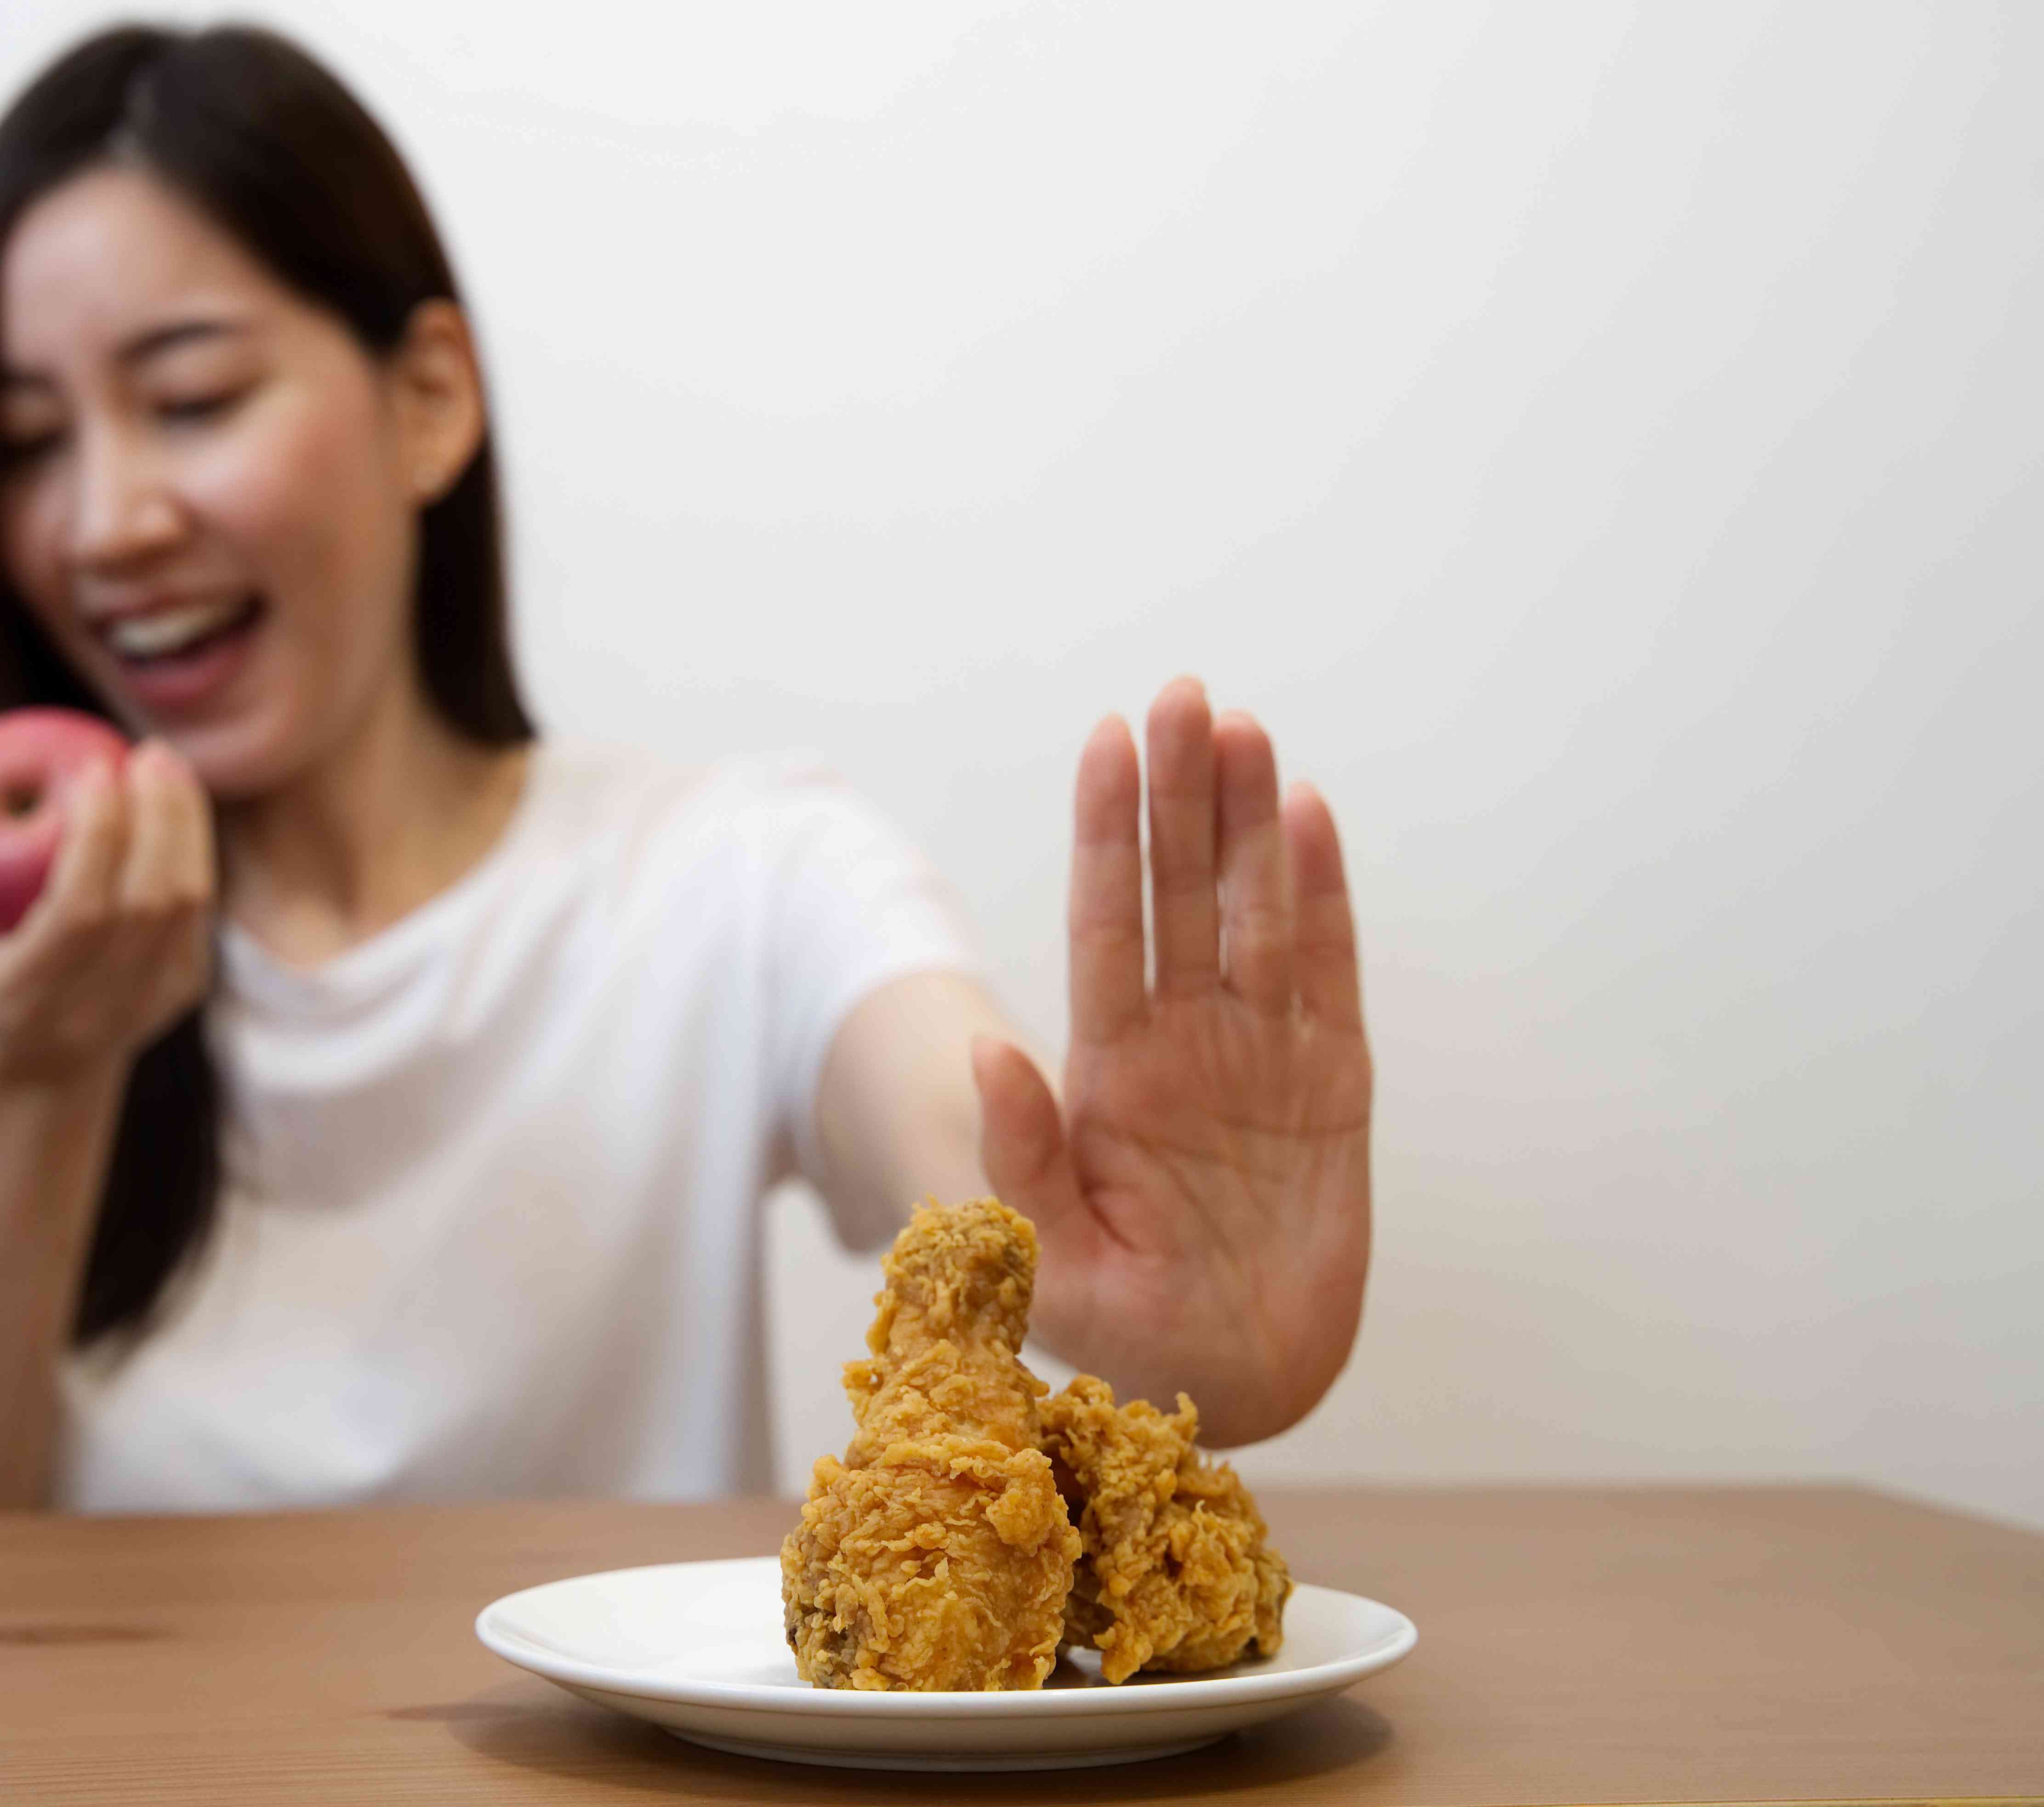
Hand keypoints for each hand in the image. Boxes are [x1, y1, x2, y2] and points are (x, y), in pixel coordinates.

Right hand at [0, 740, 214, 1082]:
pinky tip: (177, 800)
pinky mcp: (185, 988)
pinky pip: (200, 905)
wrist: (38, 1053)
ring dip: (185, 822)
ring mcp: (149, 1002)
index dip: (99, 836)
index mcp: (26, 994)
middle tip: (143, 752)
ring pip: (187, 901)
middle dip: (157, 816)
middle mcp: (95, 1008)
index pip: (81, 911)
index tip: (95, 765)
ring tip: (162, 762)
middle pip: (149, 901)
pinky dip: (194, 845)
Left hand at [971, 677, 1371, 1444]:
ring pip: (1253, 909)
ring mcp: (1261, 1052)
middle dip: (1176, 794)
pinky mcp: (1333, 1077)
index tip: (1104, 740)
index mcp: (1109, 1072)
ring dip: (1248, 819)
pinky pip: (1327, 968)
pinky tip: (1308, 812)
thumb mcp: (1047, 1261)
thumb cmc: (1127, 1327)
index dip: (1106, 833)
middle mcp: (1183, 1039)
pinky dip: (1320, 892)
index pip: (1104, 923)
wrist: (1234, 1381)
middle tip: (1178, 694)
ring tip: (1238, 727)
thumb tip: (985, 1049)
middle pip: (1179, 891)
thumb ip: (1019, 1159)